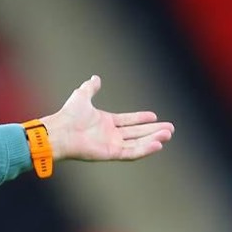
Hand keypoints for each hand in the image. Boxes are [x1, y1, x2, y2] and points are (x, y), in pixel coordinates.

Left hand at [41, 75, 173, 161]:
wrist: (60, 131)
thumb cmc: (68, 115)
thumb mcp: (82, 96)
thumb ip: (90, 88)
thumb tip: (95, 78)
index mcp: (105, 123)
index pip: (128, 121)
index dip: (141, 119)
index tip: (154, 116)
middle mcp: (110, 135)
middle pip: (137, 133)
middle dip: (153, 131)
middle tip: (170, 129)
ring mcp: (111, 145)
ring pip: (138, 143)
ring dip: (153, 139)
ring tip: (168, 134)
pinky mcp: (111, 154)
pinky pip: (132, 152)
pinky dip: (145, 149)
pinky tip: (158, 144)